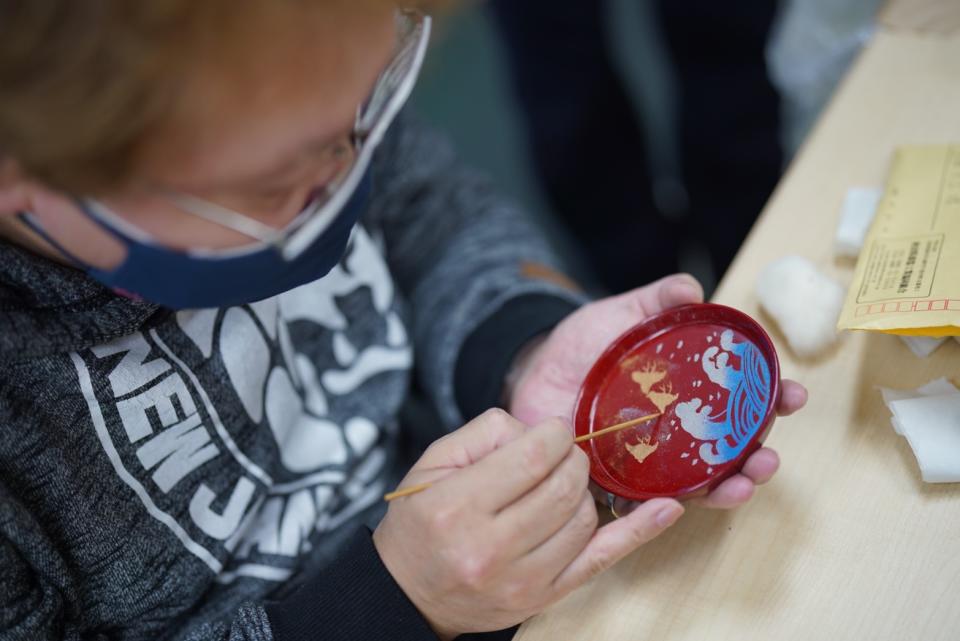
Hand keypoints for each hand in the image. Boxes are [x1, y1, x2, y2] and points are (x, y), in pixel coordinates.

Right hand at [373, 409, 684, 639]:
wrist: (408, 593)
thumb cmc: (419, 521)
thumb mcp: (433, 463)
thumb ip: (486, 433)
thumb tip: (541, 431)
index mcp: (459, 507)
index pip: (532, 458)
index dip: (554, 435)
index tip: (553, 432)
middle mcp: (491, 548)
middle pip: (564, 487)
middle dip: (571, 459)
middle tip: (559, 455)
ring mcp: (523, 580)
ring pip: (584, 517)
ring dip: (582, 490)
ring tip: (561, 484)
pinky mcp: (544, 598)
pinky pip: (602, 560)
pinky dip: (639, 532)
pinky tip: (666, 509)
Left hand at [507, 273, 807, 511]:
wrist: (534, 370)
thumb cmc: (585, 344)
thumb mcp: (622, 314)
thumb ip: (657, 300)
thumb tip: (692, 289)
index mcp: (693, 390)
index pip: (745, 398)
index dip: (775, 398)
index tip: (793, 394)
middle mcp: (682, 429)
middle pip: (733, 450)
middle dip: (760, 456)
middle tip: (770, 457)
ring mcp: (653, 459)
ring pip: (701, 483)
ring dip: (729, 489)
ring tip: (744, 486)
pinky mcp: (619, 480)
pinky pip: (648, 500)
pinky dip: (669, 507)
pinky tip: (680, 504)